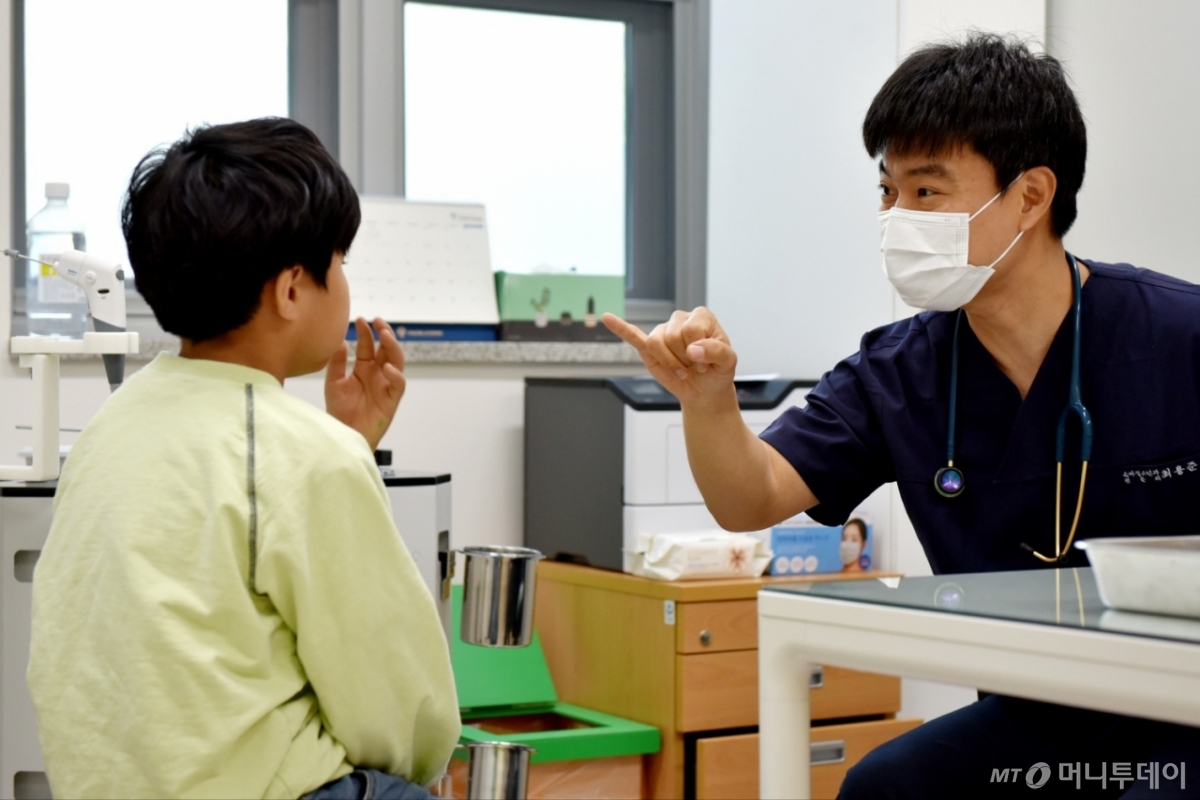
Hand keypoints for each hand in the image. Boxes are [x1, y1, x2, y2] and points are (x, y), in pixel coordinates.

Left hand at [325, 317, 405, 450]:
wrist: (343, 434)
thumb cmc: (339, 411)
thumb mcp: (333, 383)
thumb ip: (337, 363)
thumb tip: (340, 342)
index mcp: (364, 368)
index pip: (368, 345)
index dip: (366, 332)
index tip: (361, 319)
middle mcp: (377, 374)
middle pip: (386, 349)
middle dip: (385, 333)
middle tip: (379, 322)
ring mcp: (386, 385)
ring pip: (397, 362)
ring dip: (394, 348)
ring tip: (386, 336)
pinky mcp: (392, 400)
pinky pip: (399, 385)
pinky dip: (396, 375)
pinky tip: (387, 368)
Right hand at [603, 308, 737, 406]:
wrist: (705, 390)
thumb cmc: (717, 371)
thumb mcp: (728, 362)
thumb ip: (716, 351)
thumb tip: (692, 350)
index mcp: (701, 317)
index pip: (692, 329)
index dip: (699, 351)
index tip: (706, 363)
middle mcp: (680, 320)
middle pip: (672, 336)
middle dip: (684, 359)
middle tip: (693, 369)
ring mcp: (663, 333)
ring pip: (656, 343)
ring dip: (669, 363)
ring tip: (680, 370)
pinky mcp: (649, 348)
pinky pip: (633, 335)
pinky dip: (620, 328)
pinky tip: (608, 318)